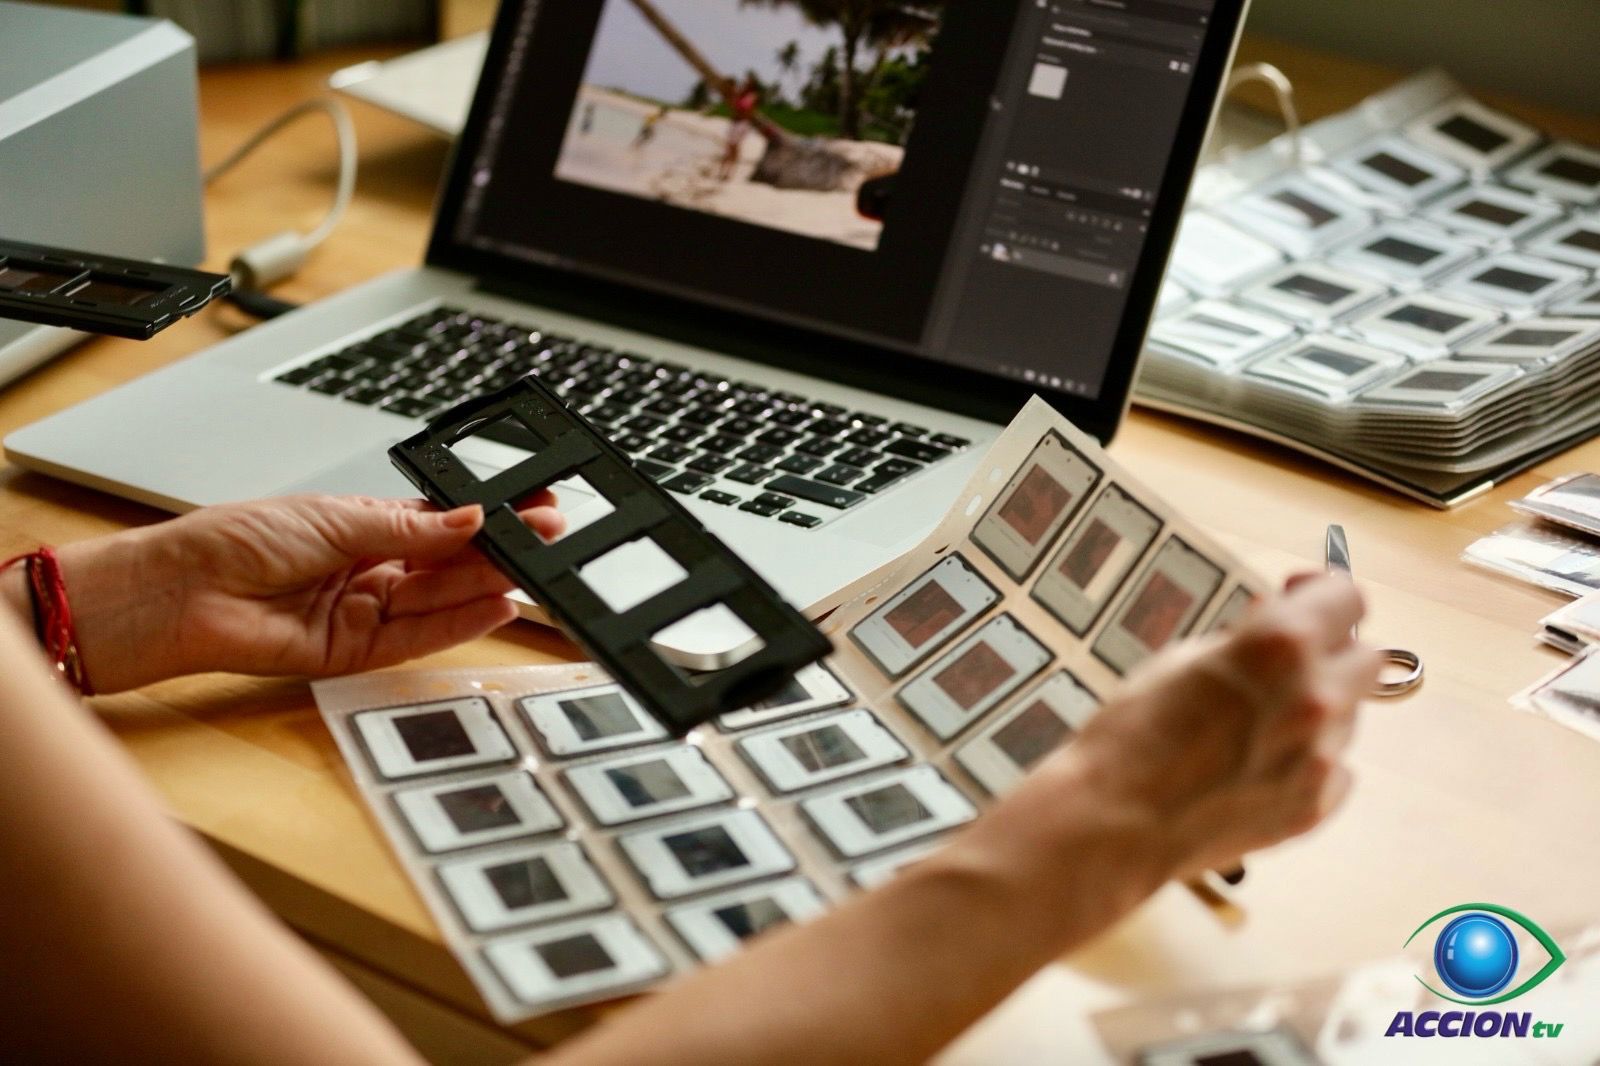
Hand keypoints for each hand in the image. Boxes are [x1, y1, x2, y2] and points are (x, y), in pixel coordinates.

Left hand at [45, 494, 563, 691]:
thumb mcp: (331, 517)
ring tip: (530, 569)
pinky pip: (417, 640)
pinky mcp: (355, 653)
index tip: (530, 506)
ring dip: (487, 585)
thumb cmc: (231, 542)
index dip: (485, 518)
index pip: (440, 525)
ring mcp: (364, 612)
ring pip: (439, 600)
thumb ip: (406, 528)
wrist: (178, 595)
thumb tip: (466, 519)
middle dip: (498, 550)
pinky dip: (457, 626)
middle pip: (448, 564)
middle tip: (545, 535)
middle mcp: (368, 570)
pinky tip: (494, 607)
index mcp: (361, 527)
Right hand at [949, 573, 1380, 932]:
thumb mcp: (1178, 658)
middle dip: (1330, 652)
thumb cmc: (1131, 735)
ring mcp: (1322, 758)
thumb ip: (1242, 639)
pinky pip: (1333, 768)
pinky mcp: (1316, 807)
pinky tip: (1255, 766)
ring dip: (1315, 709)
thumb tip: (1275, 620)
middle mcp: (1317, 697)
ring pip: (1347, 716)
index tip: (1299, 598)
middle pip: (1366, 657)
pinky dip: (1306, 760)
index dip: (1322, 594)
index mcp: (1281, 645)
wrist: (1115, 823)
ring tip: (1252, 726)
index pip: (1347, 598)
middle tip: (1282, 664)